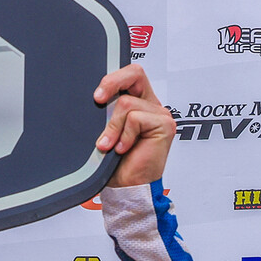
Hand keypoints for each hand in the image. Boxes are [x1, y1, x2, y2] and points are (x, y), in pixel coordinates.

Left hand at [95, 65, 173, 188]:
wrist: (127, 186)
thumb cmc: (117, 163)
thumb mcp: (106, 129)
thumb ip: (107, 110)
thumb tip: (96, 97)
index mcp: (139, 103)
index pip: (130, 75)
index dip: (113, 78)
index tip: (97, 96)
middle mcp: (151, 106)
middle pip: (135, 73)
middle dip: (112, 83)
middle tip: (99, 100)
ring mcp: (160, 115)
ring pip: (127, 103)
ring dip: (113, 126)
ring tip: (112, 144)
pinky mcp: (164, 125)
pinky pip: (135, 118)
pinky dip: (124, 135)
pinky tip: (124, 148)